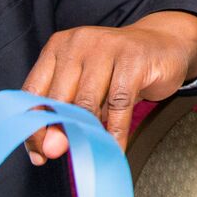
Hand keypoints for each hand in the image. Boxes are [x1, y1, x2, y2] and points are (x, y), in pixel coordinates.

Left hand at [20, 11, 196, 156]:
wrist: (163, 43)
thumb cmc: (118, 69)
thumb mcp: (86, 85)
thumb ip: (65, 112)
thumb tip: (49, 149)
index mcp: (58, 47)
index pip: (33, 90)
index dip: (32, 125)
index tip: (38, 152)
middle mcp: (78, 43)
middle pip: (58, 97)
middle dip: (57, 132)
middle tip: (60, 153)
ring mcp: (107, 48)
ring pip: (87, 102)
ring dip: (87, 132)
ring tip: (89, 149)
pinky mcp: (133, 59)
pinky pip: (119, 104)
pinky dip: (115, 132)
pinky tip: (115, 147)